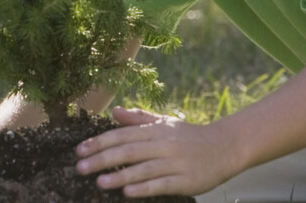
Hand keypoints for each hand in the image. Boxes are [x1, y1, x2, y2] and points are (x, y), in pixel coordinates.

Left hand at [75, 106, 239, 197]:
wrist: (225, 147)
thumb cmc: (190, 137)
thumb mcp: (165, 123)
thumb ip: (139, 118)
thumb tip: (113, 112)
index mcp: (157, 130)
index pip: (123, 134)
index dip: (100, 142)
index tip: (80, 150)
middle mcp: (164, 144)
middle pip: (129, 151)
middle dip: (103, 159)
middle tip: (80, 167)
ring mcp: (176, 163)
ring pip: (144, 169)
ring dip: (120, 176)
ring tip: (99, 182)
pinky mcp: (186, 180)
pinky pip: (162, 184)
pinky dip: (144, 188)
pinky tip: (127, 192)